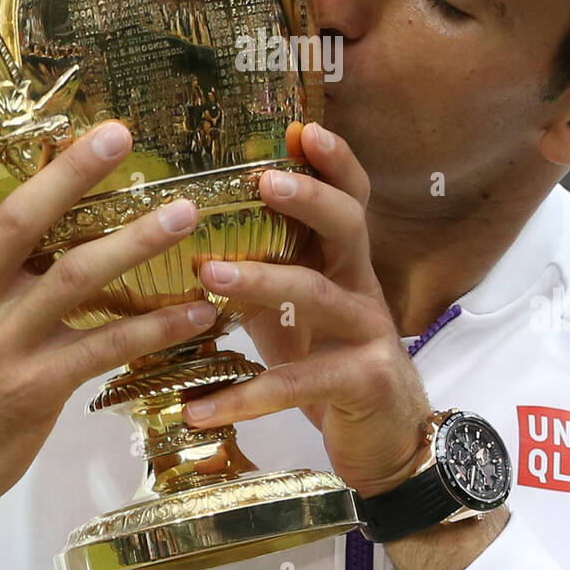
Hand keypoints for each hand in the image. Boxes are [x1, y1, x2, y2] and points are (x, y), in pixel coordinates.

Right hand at [0, 70, 215, 533]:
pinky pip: (107, 348)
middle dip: (72, 172)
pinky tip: (198, 311)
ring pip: (77, 277)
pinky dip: (155, 327)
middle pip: (21, 218)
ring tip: (185, 212)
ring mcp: (2, 341)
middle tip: (120, 133)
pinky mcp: (37, 387)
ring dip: (137, 242)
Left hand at [181, 122, 432, 498]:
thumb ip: (261, 273)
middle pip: (348, 224)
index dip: (333, 161)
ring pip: (318, 294)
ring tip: (209, 273)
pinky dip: (245, 395)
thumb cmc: (328, 364)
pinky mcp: (363, 381)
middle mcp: (361, 286)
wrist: (386, 441)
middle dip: (308, 197)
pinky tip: (199, 407)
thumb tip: (183, 241)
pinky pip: (299, 382)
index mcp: (343, 262)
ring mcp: (368, 332)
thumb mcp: (294, 313)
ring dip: (261, 280)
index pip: (349, 198)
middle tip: (263, 180)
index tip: (300, 128)